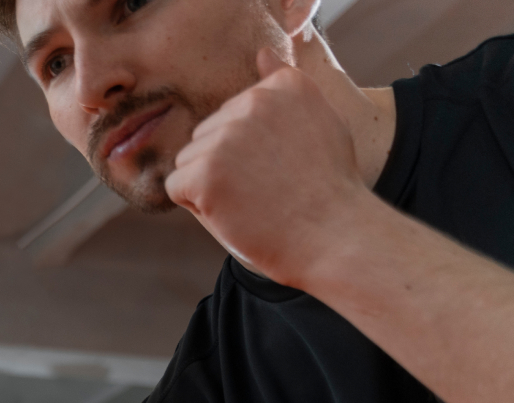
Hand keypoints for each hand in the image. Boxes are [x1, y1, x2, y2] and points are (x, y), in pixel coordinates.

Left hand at [165, 49, 374, 287]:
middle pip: (206, 135)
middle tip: (270, 188)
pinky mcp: (206, 171)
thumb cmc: (328, 189)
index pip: (233, 114)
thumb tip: (261, 53)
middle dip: (225, 166)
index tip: (287, 164)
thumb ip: (283, 90)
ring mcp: (228, 135)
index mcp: (286, 85)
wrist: (338, 238)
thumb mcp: (319, 124)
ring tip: (254, 200)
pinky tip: (235, 212)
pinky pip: (176, 186)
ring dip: (210, 186)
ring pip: (188, 160)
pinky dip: (197, 207)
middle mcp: (255, 102)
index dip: (252, 149)